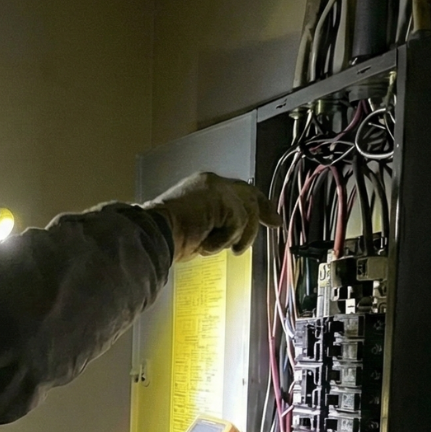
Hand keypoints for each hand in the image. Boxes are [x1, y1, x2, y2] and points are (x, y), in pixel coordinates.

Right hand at [145, 172, 280, 262]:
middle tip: (276, 223)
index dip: (253, 203)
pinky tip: (206, 246)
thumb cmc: (164, 237)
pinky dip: (223, 241)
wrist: (154, 234)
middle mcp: (212, 182)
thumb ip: (214, 226)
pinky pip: (238, 225)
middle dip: (264, 209)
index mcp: (202, 186)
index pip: (235, 191)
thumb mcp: (195, 230)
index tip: (267, 217)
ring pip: (247, 213)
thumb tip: (230, 238)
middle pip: (249, 193)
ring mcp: (219, 189)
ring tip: (224, 249)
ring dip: (239, 237)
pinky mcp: (224, 200)